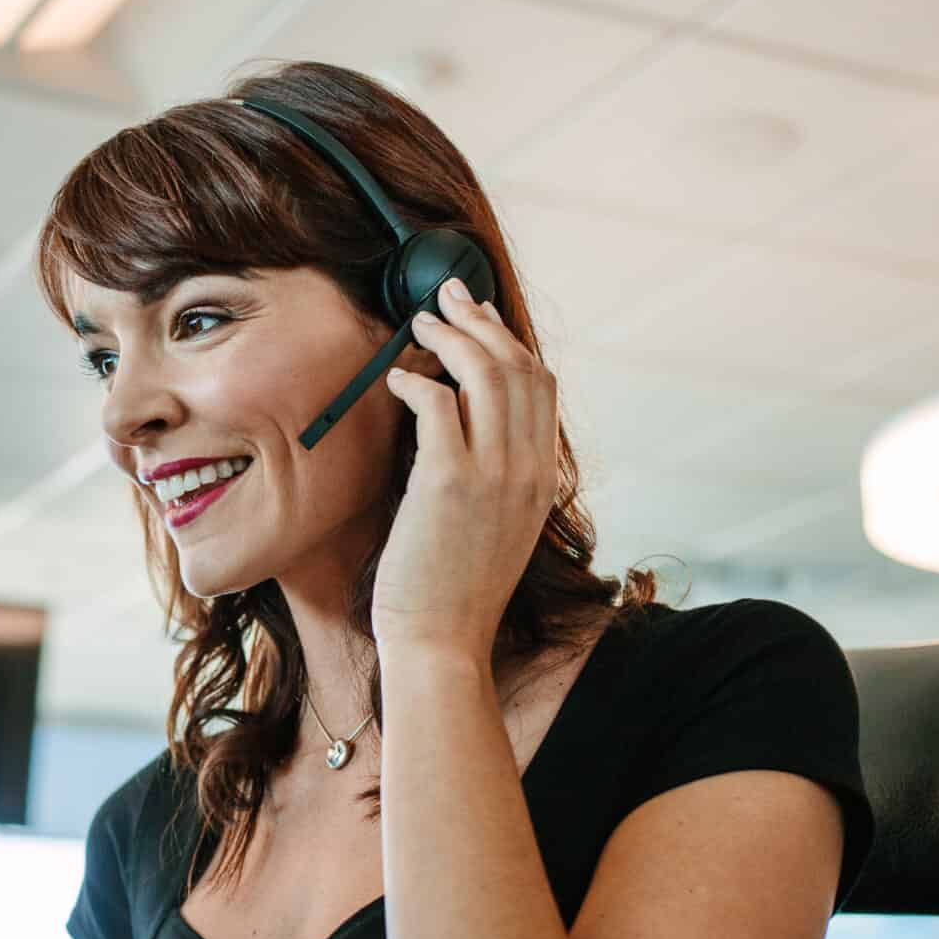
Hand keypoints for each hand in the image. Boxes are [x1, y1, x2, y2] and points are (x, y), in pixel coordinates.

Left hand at [371, 275, 560, 659]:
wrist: (442, 642)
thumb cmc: (454, 591)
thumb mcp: (495, 528)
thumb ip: (493, 477)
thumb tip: (462, 428)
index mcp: (540, 478)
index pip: (540, 387)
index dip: (509, 342)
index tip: (481, 319)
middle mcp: (526, 469)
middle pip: (517, 367)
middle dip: (481, 321)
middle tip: (448, 297)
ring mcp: (492, 474)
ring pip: (484, 374)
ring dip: (450, 337)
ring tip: (420, 323)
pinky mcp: (448, 482)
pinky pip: (439, 405)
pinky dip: (417, 382)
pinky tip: (397, 380)